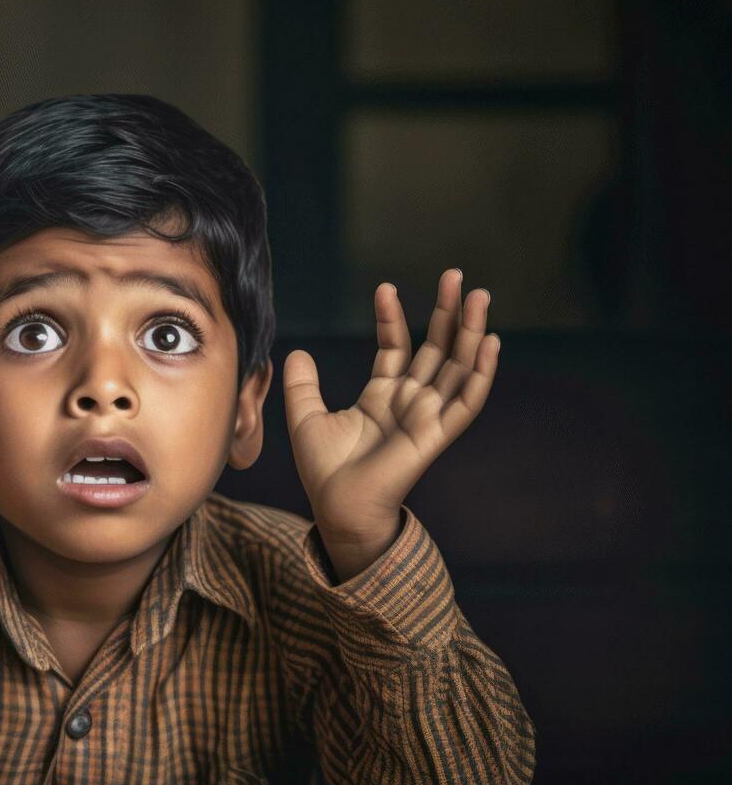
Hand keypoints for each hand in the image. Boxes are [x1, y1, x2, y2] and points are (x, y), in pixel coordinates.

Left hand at [283, 269, 498, 545]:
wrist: (337, 508)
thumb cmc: (324, 471)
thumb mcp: (306, 417)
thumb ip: (303, 385)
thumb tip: (296, 352)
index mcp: (382, 396)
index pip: (395, 347)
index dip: (391, 318)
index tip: (385, 287)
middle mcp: (409, 402)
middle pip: (436, 348)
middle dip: (446, 313)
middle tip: (454, 275)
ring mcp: (427, 416)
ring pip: (457, 366)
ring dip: (470, 331)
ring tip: (477, 295)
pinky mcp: (437, 434)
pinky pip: (466, 401)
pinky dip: (480, 373)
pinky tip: (489, 342)